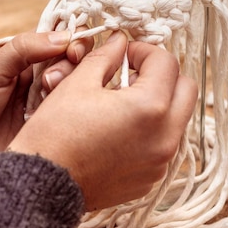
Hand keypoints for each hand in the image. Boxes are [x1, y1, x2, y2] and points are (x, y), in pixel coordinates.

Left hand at [0, 31, 92, 151]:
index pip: (59, 38)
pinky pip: (68, 108)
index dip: (72, 40)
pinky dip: (63, 106)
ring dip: (64, 86)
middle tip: (48, 80)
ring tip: (43, 95)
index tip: (72, 49)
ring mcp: (44, 96)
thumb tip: (63, 36)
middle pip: (72, 60)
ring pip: (73, 83)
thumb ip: (26, 47)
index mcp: (25, 53)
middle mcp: (38, 72)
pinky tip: (45, 111)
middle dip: (67, 66)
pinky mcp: (47, 119)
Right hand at [8, 31, 197, 210]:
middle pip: (186, 89)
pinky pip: (164, 145)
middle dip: (162, 76)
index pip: (167, 63)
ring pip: (178, 119)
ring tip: (124, 104)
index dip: (144, 51)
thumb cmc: (55, 133)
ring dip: (160, 104)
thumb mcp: (78, 83)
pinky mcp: (151, 179)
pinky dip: (151, 131)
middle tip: (131, 76)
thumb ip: (106, 57)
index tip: (124, 55)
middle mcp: (165, 137)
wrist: (41, 186)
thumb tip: (119, 42)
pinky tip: (120, 130)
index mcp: (150, 107)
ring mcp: (161, 161)